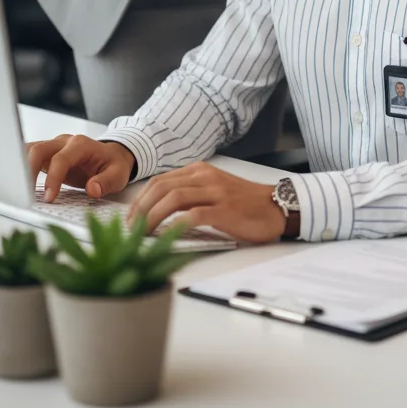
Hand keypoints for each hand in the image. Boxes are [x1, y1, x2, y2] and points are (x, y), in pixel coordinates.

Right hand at [27, 134, 135, 201]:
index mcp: (81, 144)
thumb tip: (92, 189)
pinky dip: (20, 167)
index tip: (50, 198)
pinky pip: (28, 156)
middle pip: (39, 150)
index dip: (53, 179)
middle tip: (27, 196)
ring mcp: (54, 147)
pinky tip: (17, 184)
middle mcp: (64, 142)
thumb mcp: (118, 175)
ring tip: (19, 192)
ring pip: (29, 150)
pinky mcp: (47, 155)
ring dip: (21, 169)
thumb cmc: (113, 165)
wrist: (111, 157)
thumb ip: (106, 181)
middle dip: (29, 172)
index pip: (61, 159)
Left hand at [127, 162, 285, 243]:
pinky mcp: (224, 210)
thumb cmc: (245, 203)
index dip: (140, 199)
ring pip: (173, 199)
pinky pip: (193, 216)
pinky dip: (175, 226)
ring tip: (142, 234)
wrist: (277, 206)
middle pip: (162, 187)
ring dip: (152, 217)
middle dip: (140, 209)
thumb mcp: (215, 189)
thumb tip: (159, 210)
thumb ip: (192, 193)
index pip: (160, 181)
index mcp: (200, 170)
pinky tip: (165, 237)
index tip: (130, 218)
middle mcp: (205, 177)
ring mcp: (215, 192)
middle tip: (129, 229)